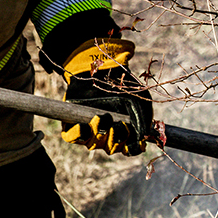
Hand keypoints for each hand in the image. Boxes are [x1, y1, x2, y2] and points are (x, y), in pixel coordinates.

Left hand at [60, 38, 151, 155]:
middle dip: (115, 140)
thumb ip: (144, 120)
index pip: (128, 149)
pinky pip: (72, 137)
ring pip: (92, 144)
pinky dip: (78, 135)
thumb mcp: (140, 101)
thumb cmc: (123, 85)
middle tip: (117, 126)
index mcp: (124, 129)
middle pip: (110, 148)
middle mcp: (107, 132)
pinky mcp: (72, 121)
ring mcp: (90, 128)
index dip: (131, 149)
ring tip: (101, 118)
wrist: (103, 69)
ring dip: (98, 135)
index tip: (133, 144)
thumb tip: (143, 139)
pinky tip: (84, 126)